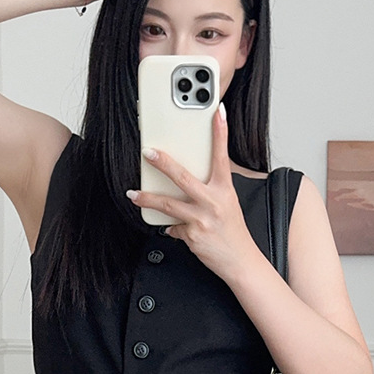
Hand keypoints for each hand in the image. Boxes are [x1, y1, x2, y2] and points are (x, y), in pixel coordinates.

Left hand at [126, 105, 261, 282]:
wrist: (240, 261)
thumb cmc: (233, 232)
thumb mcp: (228, 204)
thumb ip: (210, 190)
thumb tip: (187, 182)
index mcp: (225, 190)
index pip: (222, 156)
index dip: (220, 132)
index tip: (217, 112)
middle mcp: (214, 202)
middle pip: (183, 177)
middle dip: (163, 163)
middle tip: (148, 152)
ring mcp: (202, 219)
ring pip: (168, 204)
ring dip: (147, 198)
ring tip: (133, 194)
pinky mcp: (192, 236)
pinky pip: (173, 227)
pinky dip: (171, 228)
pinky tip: (173, 229)